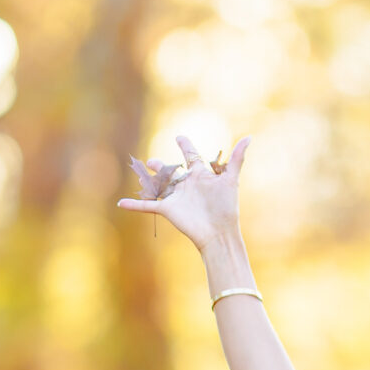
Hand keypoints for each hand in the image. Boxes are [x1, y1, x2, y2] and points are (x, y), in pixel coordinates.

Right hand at [118, 134, 250, 251]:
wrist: (218, 232)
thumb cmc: (226, 207)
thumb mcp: (230, 180)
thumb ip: (236, 158)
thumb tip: (248, 137)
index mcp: (201, 176)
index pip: (192, 157)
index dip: (186, 147)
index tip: (180, 138)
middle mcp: (187, 185)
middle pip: (171, 171)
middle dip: (161, 166)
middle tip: (152, 161)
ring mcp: (176, 197)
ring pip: (158, 185)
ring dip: (149, 179)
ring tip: (142, 170)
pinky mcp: (167, 209)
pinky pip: (147, 205)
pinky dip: (134, 205)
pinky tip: (121, 203)